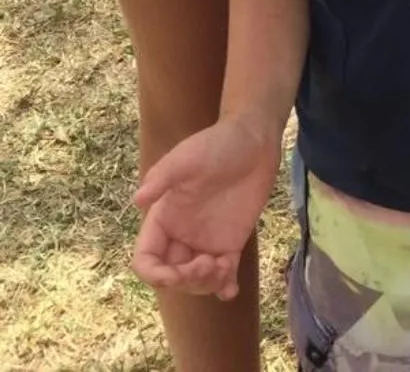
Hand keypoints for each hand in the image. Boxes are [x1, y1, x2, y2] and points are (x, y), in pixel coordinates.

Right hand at [133, 115, 278, 299]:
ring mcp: (205, 240)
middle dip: (185, 280)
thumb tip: (137, 200)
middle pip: (171, 275)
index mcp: (163, 218)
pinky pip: (223, 273)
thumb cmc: (217, 143)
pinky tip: (231, 290)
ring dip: (205, 284)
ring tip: (224, 267)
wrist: (254, 139)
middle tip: (209, 264)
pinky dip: (224, 287)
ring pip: (196, 280)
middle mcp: (180, 234)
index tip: (173, 276)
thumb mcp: (186, 157)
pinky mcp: (231, 242)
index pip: (146, 259)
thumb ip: (162, 177)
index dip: (154, 274)